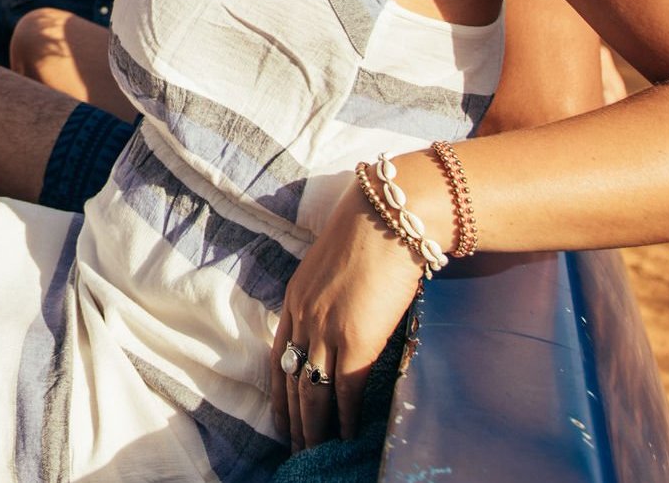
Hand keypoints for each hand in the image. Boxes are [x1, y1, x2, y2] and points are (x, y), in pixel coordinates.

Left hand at [267, 175, 425, 449]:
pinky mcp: (357, 339)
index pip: (278, 356)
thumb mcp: (335, 261)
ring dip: (313, 428)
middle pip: (291, 381)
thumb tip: (344, 311)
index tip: (279, 416)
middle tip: (294, 447)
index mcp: (295, 297)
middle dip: (292, 419)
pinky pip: (346, 390)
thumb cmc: (372, 229)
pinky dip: (345, 417)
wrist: (391, 215)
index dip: (278, 391)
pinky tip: (346, 436)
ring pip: (313, 393)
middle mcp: (304, 317)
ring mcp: (328, 330)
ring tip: (314, 453)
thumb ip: (331, 291)